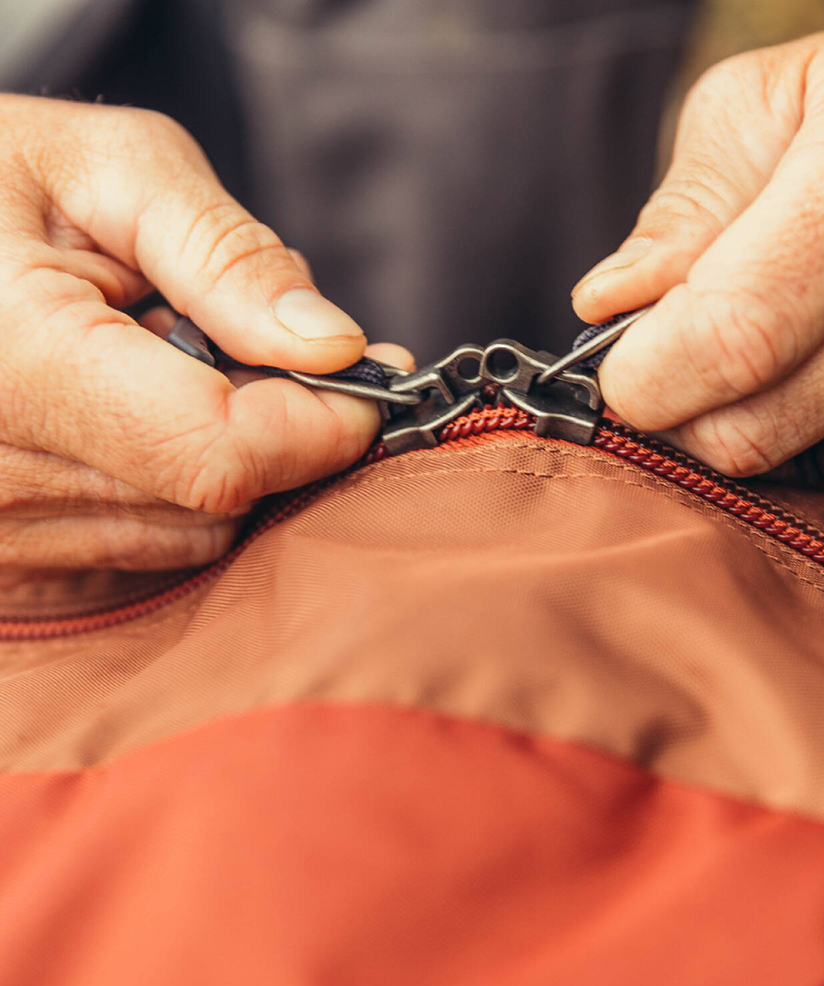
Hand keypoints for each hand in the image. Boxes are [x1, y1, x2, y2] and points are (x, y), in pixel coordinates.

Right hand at [0, 94, 409, 574]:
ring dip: (220, 454)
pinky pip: (147, 548)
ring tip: (159, 365)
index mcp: (15, 363)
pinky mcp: (9, 560)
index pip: (220, 454)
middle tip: (243, 340)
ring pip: (196, 531)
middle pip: (221, 498)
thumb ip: (227, 258)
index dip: (320, 423)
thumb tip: (335, 348)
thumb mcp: (111, 169)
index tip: (368, 378)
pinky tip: (130, 415)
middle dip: (274, 424)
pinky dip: (173, 487)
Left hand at [572, 1, 823, 476]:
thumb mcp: (759, 106)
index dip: (648, 378)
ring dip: (754, 418)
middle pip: (757, 430)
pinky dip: (822, 427)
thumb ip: (680, 216)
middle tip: (677, 361)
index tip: (622, 370)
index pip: (733, 338)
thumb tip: (610, 307)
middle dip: (684, 413)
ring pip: (805, 462)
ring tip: (774, 339)